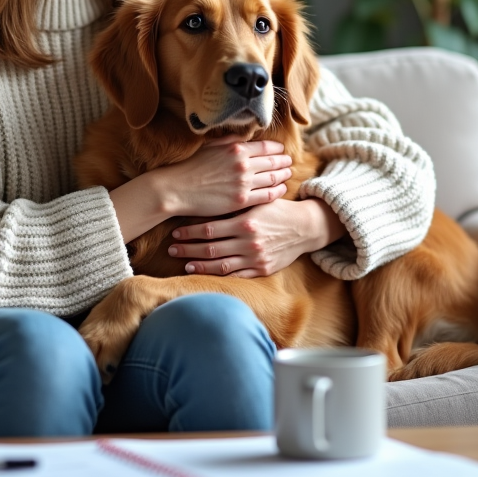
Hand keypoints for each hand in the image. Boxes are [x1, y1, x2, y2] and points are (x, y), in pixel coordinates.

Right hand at [154, 138, 292, 217]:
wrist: (176, 189)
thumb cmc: (191, 167)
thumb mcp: (211, 146)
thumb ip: (231, 141)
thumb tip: (247, 137)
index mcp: (236, 148)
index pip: (266, 147)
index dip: (278, 149)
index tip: (282, 151)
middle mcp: (243, 164)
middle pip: (274, 162)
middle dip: (285, 161)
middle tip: (291, 162)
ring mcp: (243, 183)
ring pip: (274, 178)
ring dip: (284, 175)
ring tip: (288, 174)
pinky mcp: (241, 200)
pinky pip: (267, 195)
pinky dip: (278, 191)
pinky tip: (281, 189)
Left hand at [167, 198, 344, 278]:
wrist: (305, 227)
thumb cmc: (278, 210)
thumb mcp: (257, 202)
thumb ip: (235, 204)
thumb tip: (206, 202)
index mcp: (244, 223)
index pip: (209, 229)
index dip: (189, 232)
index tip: (176, 233)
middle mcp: (248, 242)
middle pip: (210, 249)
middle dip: (188, 250)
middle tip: (172, 249)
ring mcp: (255, 258)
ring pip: (220, 265)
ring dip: (200, 265)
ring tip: (185, 264)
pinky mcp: (262, 269)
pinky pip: (237, 275)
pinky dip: (220, 275)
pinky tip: (207, 274)